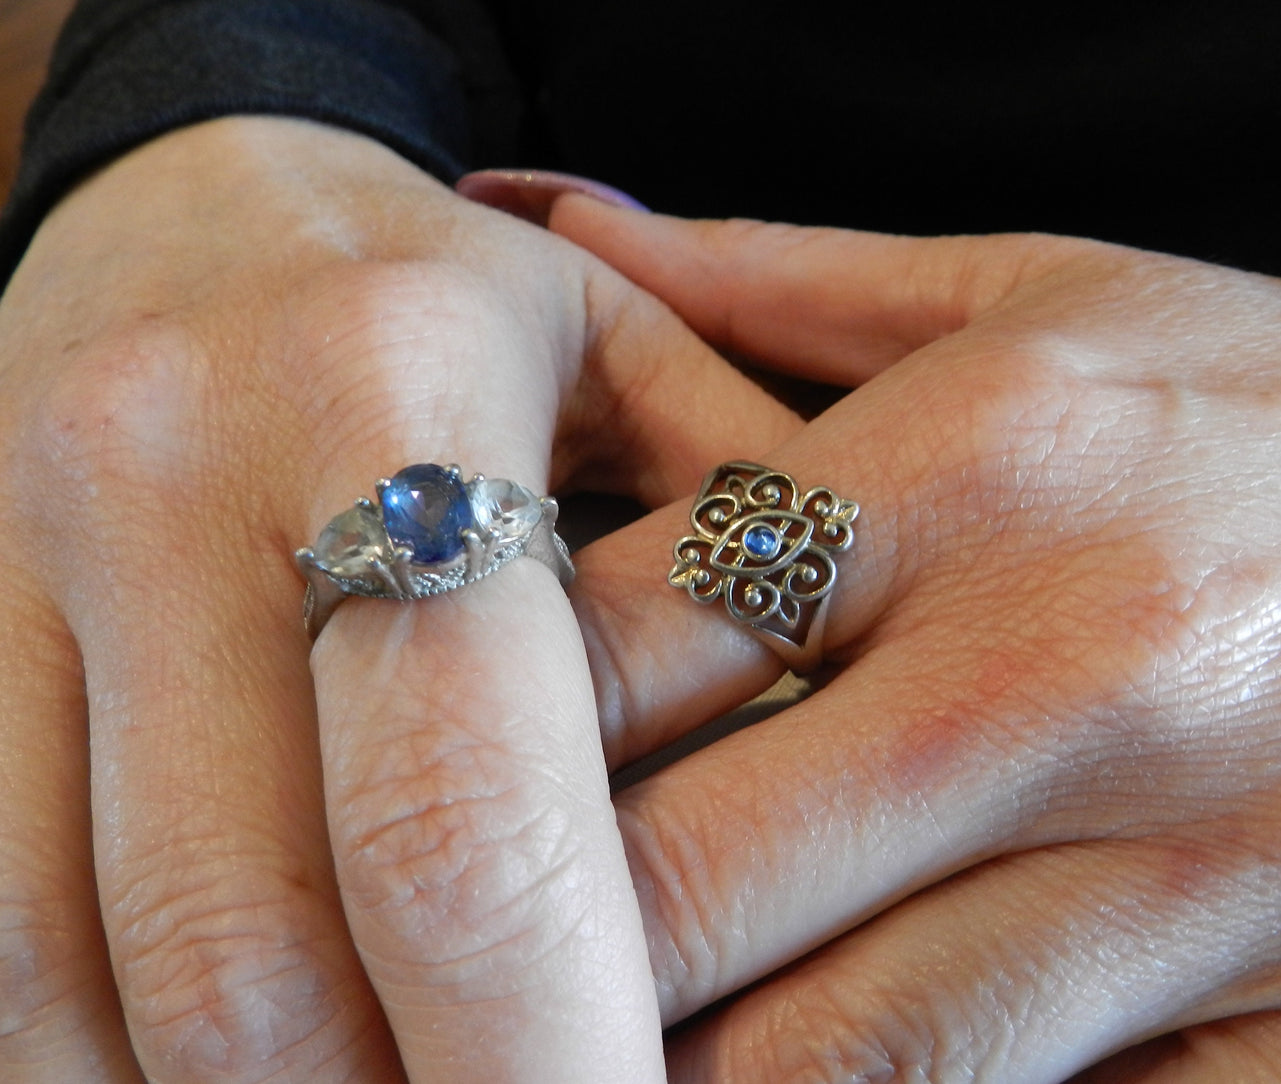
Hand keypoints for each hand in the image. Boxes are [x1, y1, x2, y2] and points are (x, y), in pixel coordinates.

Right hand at [0, 118, 800, 1082]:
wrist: (193, 208)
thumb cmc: (454, 304)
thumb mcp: (630, 364)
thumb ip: (744, 554)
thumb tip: (838, 796)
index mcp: (384, 387)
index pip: (456, 807)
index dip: (543, 1043)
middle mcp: (155, 473)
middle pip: (245, 950)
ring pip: (68, 981)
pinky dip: (104, 1061)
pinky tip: (236, 1064)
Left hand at [550, 202, 1280, 1080]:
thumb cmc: (1275, 411)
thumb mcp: (1038, 296)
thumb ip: (767, 282)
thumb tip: (538, 214)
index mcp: (985, 464)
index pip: (623, 646)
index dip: (477, 746)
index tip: (414, 798)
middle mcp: (1092, 663)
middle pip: (691, 884)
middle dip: (552, 958)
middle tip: (476, 967)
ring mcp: (1232, 867)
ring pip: (854, 1060)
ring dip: (695, 1076)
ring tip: (624, 1043)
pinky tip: (865, 1073)